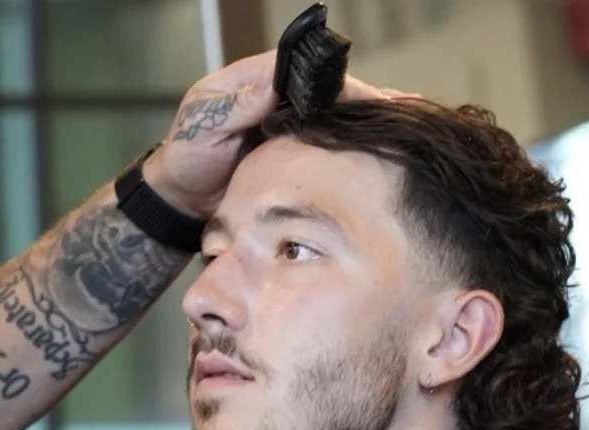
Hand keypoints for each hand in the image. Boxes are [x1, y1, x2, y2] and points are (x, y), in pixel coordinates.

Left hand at [145, 50, 420, 219]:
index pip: (306, 71)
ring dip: (367, 121)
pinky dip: (353, 145)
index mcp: (257, 79)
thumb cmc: (186, 158)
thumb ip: (236, 107)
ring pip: (334, 117)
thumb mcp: (203, 128)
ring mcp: (288, 126)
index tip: (365, 95)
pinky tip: (384, 150)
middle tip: (403, 109)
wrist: (180, 200)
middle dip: (366, 99)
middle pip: (330, 92)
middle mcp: (278, 98)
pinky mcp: (292, 155)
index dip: (338, 81)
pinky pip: (326, 145)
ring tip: (408, 122)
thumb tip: (271, 84)